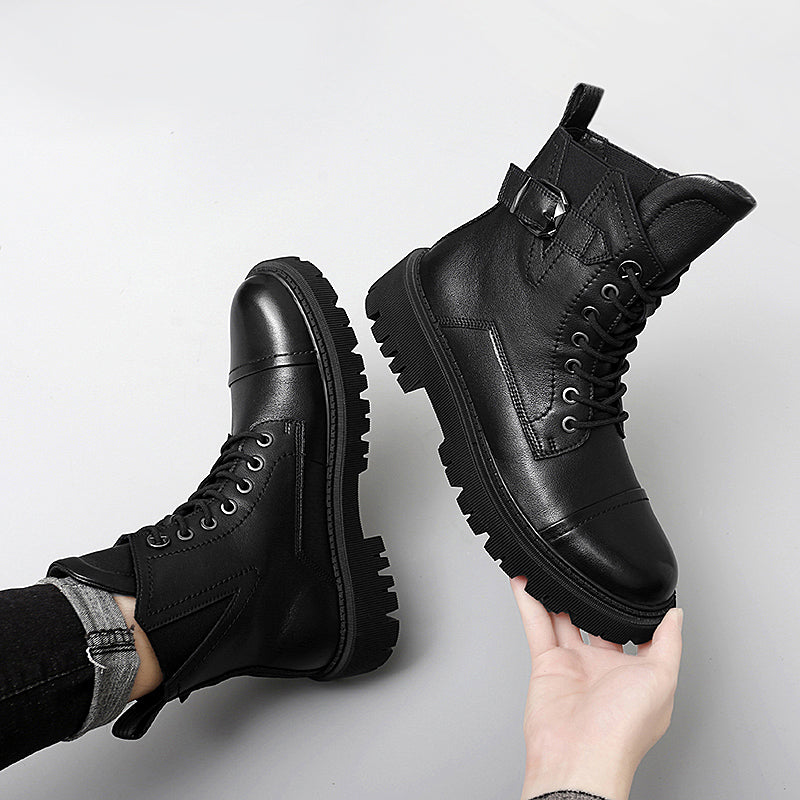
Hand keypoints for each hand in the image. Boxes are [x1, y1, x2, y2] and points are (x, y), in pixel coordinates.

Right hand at [511, 577, 682, 799]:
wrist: (578, 756)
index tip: (629, 585)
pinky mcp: (547, 664)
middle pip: (595, 622)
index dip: (632, 610)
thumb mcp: (662, 680)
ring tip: (554, 566)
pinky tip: (526, 581)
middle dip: (591, 598)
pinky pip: (537, 626)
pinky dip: (529, 602)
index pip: (636, 633)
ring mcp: (574, 665)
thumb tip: (676, 615)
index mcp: (636, 673)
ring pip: (563, 619)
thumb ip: (669, 642)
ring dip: (558, 593)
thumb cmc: (623, 730)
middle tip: (586, 569)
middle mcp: (604, 669)